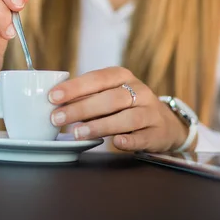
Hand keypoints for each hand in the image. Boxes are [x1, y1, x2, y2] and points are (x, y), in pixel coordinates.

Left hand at [48, 67, 192, 151]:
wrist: (166, 124)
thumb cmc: (126, 107)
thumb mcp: (109, 94)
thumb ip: (88, 96)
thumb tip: (55, 102)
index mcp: (122, 76)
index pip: (97, 78)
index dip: (75, 87)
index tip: (53, 96)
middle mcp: (139, 91)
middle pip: (110, 98)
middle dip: (81, 108)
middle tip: (57, 118)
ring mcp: (151, 112)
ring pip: (126, 118)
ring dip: (100, 125)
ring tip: (78, 133)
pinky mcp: (157, 133)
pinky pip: (143, 137)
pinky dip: (129, 140)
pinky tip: (116, 143)